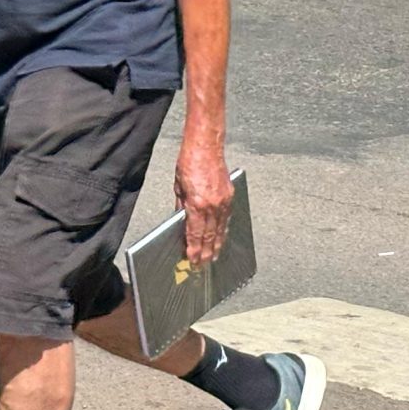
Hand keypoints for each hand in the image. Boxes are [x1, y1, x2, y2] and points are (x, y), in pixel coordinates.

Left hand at [174, 133, 233, 266]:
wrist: (206, 145)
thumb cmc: (189, 162)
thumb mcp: (178, 187)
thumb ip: (181, 206)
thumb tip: (181, 220)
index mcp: (197, 204)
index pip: (195, 233)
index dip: (194, 249)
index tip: (193, 259)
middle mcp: (213, 205)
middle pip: (210, 234)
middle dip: (206, 251)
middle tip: (204, 264)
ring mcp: (224, 200)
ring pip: (221, 228)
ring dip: (217, 243)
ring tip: (214, 255)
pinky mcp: (230, 195)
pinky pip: (226, 217)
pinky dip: (223, 229)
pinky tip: (222, 236)